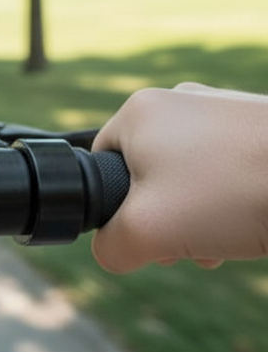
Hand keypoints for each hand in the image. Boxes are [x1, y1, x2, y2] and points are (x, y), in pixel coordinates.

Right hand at [91, 83, 267, 272]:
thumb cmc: (233, 194)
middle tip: (188, 247)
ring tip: (224, 240)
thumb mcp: (145, 232)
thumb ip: (109, 246)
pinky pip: (226, 169)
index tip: (152, 237)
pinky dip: (231, 201)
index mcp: (138, 112)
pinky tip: (250, 223)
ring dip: (199, 216)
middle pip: (148, 174)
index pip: (100, 167)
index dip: (118, 212)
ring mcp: (222, 110)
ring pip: (189, 176)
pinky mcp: (257, 127)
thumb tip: (113, 250)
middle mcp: (176, 101)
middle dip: (165, 219)